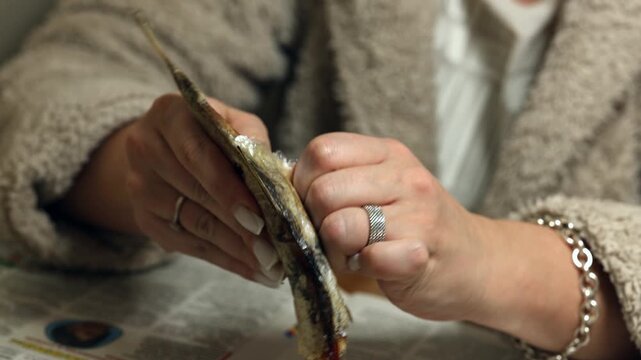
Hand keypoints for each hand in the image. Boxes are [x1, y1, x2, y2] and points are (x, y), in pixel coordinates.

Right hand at [125, 94, 282, 286]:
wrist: (161, 149)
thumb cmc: (209, 132)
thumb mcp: (231, 121)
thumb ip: (251, 140)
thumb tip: (275, 177)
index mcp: (168, 114)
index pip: (199, 157)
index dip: (230, 190)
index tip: (259, 219)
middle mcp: (145, 149)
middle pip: (199, 195)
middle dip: (241, 228)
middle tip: (275, 253)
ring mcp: (140, 188)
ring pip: (196, 225)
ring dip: (237, 250)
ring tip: (271, 266)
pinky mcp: (145, 219)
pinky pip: (190, 245)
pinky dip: (226, 260)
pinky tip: (253, 270)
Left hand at [292, 133, 638, 358]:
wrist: (479, 262)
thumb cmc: (418, 225)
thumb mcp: (384, 185)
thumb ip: (341, 177)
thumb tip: (286, 183)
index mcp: (389, 154)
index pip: (321, 151)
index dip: (304, 182)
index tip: (315, 205)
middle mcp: (405, 177)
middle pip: (322, 191)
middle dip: (316, 221)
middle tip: (336, 236)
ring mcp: (417, 215)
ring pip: (338, 225)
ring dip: (336, 249)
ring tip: (357, 251)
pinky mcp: (421, 255)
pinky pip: (368, 258)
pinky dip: (363, 268)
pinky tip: (378, 266)